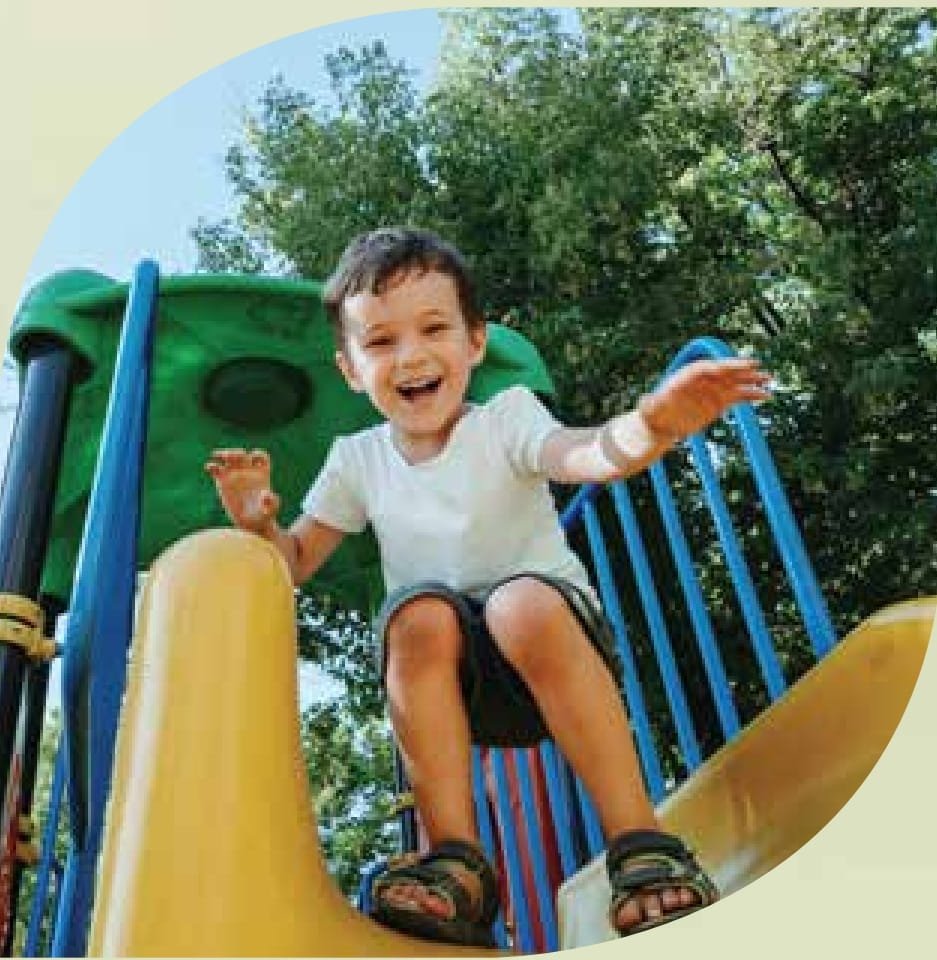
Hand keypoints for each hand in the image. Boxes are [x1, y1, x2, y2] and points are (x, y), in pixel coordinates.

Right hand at [205, 448, 280, 535]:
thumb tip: (266, 495)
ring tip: (216, 456)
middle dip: (236, 453)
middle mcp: (248, 471)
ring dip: (223, 455)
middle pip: (242, 455)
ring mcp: (235, 476)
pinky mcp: (223, 482)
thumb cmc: (264, 515)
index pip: (261, 457)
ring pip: (229, 459)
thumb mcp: (271, 510)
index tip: (251, 460)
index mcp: (262, 474)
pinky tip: (210, 468)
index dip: (257, 455)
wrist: (252, 523)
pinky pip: (217, 470)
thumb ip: (272, 502)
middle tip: (228, 457)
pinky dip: (213, 467)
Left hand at [637, 356, 771, 440]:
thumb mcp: (649, 408)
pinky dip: (752, 395)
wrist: (661, 423)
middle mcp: (702, 380)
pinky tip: (765, 395)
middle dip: (739, 369)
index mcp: (687, 377)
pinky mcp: (720, 402)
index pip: (707, 368)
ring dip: (751, 380)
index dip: (720, 366)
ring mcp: (712, 390)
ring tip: (768, 379)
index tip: (727, 366)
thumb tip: (644, 403)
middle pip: (722, 372)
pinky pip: (738, 396)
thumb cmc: (653, 412)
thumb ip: (649, 404)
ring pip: (734, 383)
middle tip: (756, 367)